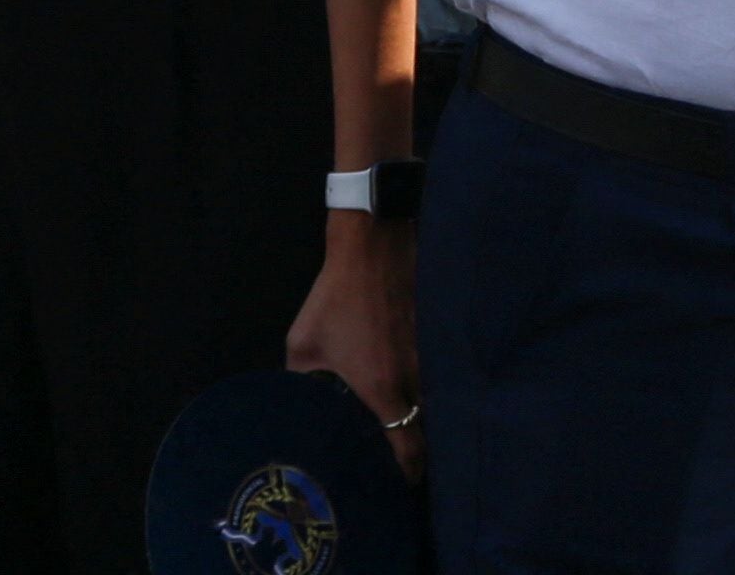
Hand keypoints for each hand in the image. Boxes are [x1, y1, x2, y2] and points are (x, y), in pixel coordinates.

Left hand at [288, 222, 420, 475]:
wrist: (373, 250)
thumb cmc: (334, 300)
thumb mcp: (304, 344)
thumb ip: (303, 383)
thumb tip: (300, 408)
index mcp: (382, 388)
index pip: (408, 447)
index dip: (408, 472)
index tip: (399, 484)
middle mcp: (414, 379)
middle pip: (425, 431)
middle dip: (415, 451)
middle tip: (398, 462)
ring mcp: (429, 358)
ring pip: (431, 404)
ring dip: (419, 419)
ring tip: (401, 427)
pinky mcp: (434, 339)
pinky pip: (432, 376)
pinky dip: (423, 388)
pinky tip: (409, 386)